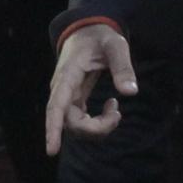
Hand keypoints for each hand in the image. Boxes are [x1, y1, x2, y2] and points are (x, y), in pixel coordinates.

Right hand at [45, 19, 137, 152]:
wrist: (86, 30)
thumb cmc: (100, 37)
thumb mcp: (115, 45)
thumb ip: (123, 67)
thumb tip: (130, 93)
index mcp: (68, 75)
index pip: (56, 107)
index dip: (52, 129)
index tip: (52, 151)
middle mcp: (62, 89)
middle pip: (70, 123)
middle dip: (95, 128)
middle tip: (117, 114)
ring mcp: (66, 97)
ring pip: (76, 126)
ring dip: (98, 127)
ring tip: (115, 109)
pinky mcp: (73, 101)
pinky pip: (81, 121)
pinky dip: (97, 122)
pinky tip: (111, 107)